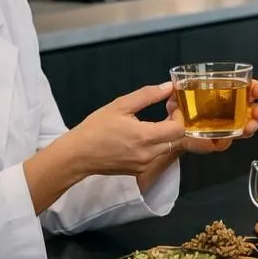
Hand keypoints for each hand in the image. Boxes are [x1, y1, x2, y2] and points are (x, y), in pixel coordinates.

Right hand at [61, 83, 187, 174]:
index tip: (171, 104)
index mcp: (144, 136)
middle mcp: (148, 154)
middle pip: (177, 140)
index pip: (179, 128)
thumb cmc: (97, 127)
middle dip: (176, 123)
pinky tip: (145, 136)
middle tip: (167, 110)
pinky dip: (157, 145)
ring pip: (168, 148)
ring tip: (156, 122)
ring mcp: (144, 165)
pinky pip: (157, 156)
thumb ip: (147, 95)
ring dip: (168, 135)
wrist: (78, 155)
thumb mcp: (120, 105)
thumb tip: (168, 87)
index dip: (179, 114)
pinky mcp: (139, 171)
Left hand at [168, 79, 257, 154]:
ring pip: (244, 127)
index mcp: (224, 95)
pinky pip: (224, 142)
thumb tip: (172, 86)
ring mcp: (225, 127)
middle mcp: (229, 111)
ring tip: (249, 126)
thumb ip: (177, 90)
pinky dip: (225, 141)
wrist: (172, 132)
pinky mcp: (217, 141)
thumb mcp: (177, 96)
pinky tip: (222, 140)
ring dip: (249, 126)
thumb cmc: (179, 111)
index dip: (255, 88)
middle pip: (251, 109)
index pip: (245, 88)